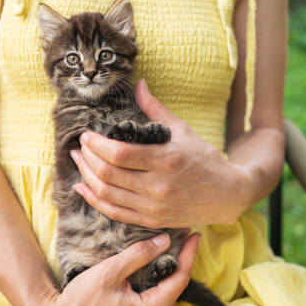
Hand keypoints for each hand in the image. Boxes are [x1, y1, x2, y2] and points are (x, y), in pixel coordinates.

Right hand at [31, 233, 200, 305]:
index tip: (194, 235)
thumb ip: (139, 255)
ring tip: (171, 252)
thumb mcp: (110, 271)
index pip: (180, 278)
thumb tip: (165, 241)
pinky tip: (154, 273)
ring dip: (168, 276)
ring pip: (165, 298)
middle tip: (183, 240)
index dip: (189, 254)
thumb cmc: (81, 299)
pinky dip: (157, 289)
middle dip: (180, 263)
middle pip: (175, 289)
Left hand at [70, 79, 250, 227]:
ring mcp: (154, 207)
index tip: (87, 135)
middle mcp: (158, 186)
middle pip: (108, 174)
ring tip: (78, 161)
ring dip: (86, 176)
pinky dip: (94, 200)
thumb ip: (156, 109)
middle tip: (79, 146)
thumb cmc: (205, 159)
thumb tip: (138, 84)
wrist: (228, 195)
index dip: (96, 145)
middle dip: (87, 158)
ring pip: (106, 194)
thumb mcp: (184, 131)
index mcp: (166, 160)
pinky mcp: (151, 220)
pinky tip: (83, 187)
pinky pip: (114, 212)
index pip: (119, 154)